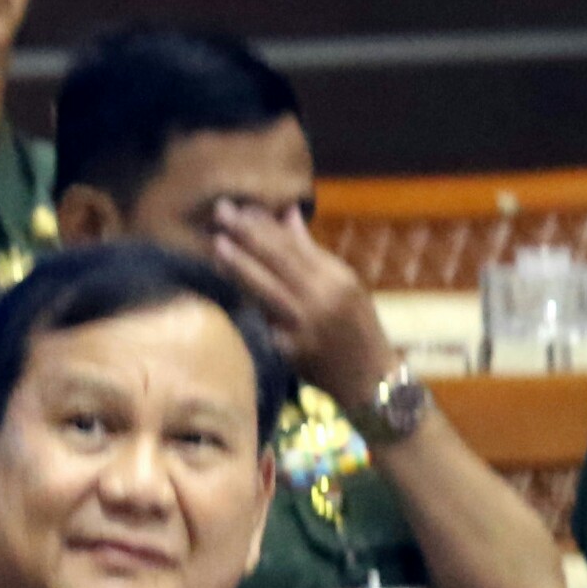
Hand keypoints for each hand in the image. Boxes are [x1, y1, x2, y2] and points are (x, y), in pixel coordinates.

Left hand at [206, 207, 400, 410]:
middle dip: (248, 233)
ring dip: (240, 265)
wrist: (370, 379)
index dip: (265, 225)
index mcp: (336, 277)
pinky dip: (247, 303)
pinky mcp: (292, 349)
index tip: (241, 208)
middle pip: (279, 259)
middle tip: (221, 211)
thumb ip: (311, 251)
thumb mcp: (344, 284)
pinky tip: (226, 289)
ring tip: (217, 243)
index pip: (294, 244)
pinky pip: (266, 322)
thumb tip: (288, 213)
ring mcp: (305, 324)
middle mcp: (322, 296)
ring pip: (268, 288)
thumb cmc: (357, 327)